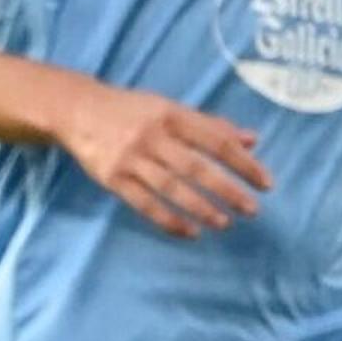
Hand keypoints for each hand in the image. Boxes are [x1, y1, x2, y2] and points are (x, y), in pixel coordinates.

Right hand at [57, 80, 270, 238]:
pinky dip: (168, 220)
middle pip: (196, 168)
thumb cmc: (131, 110)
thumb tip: (252, 140)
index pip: (216, 142)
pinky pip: (144, 203)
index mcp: (172, 116)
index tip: (265, 183)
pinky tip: (189, 232)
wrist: (76, 110)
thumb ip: (209, 125)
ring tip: (224, 224)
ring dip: (200, 208)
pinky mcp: (111, 178)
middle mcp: (152, 137)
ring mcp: (130, 159)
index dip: (243, 163)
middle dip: (227, 191)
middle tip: (252, 210)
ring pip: (171, 188)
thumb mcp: (170, 108)